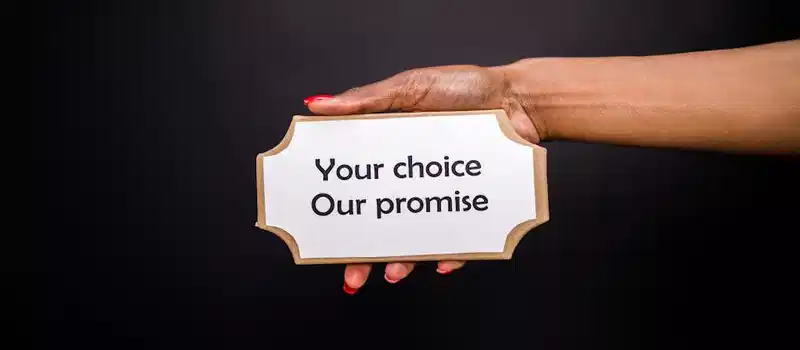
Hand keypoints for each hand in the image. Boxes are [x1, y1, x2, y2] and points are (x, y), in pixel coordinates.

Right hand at [304, 65, 545, 293]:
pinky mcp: (473, 208)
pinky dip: (452, 254)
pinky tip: (442, 263)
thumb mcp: (409, 87)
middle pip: (384, 224)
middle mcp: (415, 181)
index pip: (360, 188)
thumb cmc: (466, 87)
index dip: (341, 211)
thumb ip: (366, 100)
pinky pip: (462, 239)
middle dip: (365, 255)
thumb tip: (318, 106)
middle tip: (353, 274)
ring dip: (404, 261)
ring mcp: (444, 197)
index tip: (322, 232)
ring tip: (396, 271)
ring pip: (419, 238)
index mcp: (391, 154)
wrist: (520, 99)